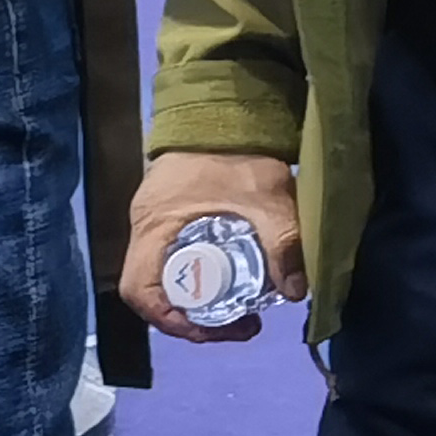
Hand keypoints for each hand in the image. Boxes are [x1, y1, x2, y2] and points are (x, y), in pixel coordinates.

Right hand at [120, 151, 306, 344]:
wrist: (225, 105)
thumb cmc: (237, 150)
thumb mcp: (266, 195)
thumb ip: (283, 240)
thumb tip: (296, 292)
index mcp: (153, 226)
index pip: (139, 290)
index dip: (169, 320)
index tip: (209, 330)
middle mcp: (144, 228)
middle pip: (153, 291)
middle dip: (193, 318)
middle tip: (239, 324)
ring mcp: (154, 221)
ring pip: (165, 277)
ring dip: (198, 300)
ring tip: (241, 309)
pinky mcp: (169, 215)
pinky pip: (175, 259)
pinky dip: (201, 277)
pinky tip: (234, 280)